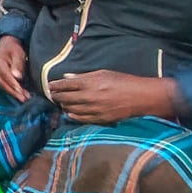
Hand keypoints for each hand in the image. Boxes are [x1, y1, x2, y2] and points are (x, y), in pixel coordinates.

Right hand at [0, 36, 29, 102]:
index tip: (21, 92)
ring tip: (22, 98)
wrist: (7, 43)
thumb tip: (17, 77)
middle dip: (13, 92)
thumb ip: (17, 64)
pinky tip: (17, 93)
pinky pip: (1, 84)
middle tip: (23, 98)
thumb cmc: (14, 47)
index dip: (13, 84)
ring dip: (12, 92)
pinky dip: (9, 89)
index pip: (5, 75)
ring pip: (1, 85)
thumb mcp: (18, 53)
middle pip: (1, 82)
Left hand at [48, 71, 179, 124]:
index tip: (49, 86)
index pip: (65, 84)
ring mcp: (93, 109)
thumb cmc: (124, 81)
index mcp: (90, 82)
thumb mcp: (104, 73)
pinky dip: (72, 115)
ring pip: (70, 109)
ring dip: (63, 106)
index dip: (55, 85)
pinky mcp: (99, 119)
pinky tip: (69, 113)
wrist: (141, 97)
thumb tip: (67, 77)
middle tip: (52, 95)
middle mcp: (89, 96)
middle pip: (65, 98)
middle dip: (56, 96)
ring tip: (60, 103)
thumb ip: (84, 76)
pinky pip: (80, 119)